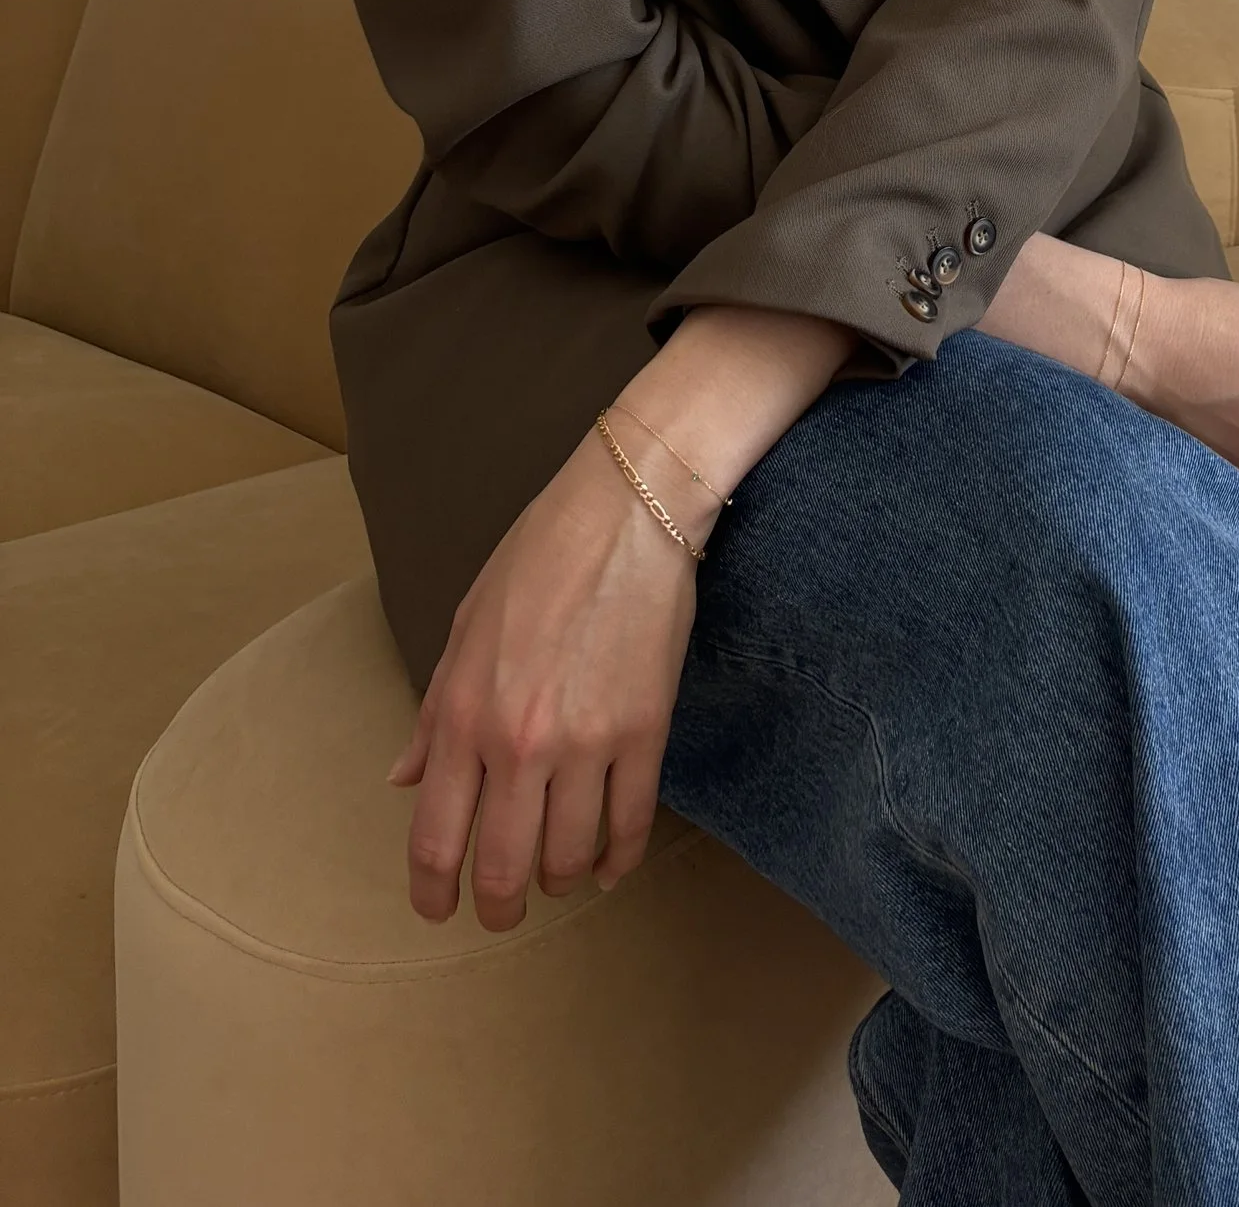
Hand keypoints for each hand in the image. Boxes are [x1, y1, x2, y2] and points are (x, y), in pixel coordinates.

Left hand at [387, 424, 704, 929]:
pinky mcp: (645, 730)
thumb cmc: (538, 556)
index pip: (435, 836)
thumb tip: (405, 780)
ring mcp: (585, 741)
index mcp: (463, 714)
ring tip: (558, 878)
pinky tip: (610, 868)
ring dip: (560, 881)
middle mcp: (518, 741)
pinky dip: (619, 861)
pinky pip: (630, 823)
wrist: (626, 510)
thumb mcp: (465, 627)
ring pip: (569, 856)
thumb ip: (434, 714)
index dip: (433, 889)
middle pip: (502, 867)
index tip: (438, 908)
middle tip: (500, 916)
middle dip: (497, 909)